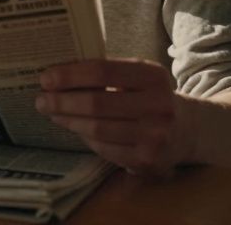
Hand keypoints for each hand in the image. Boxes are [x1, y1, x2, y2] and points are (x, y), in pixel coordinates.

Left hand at [36, 59, 194, 177]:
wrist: (190, 129)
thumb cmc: (151, 97)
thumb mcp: (138, 76)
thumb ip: (106, 73)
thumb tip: (58, 74)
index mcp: (152, 76)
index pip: (103, 71)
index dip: (70, 75)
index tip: (46, 78)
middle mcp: (158, 105)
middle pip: (97, 103)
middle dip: (62, 101)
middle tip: (41, 99)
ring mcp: (155, 135)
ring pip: (98, 129)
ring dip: (68, 120)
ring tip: (52, 112)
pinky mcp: (147, 159)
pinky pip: (105, 148)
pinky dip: (85, 137)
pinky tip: (75, 128)